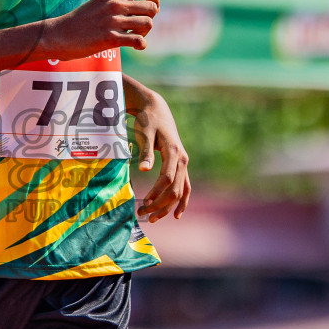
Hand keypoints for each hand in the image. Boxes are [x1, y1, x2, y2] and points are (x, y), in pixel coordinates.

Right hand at [44, 0, 159, 58]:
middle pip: (151, 8)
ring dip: (145, 32)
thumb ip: (118, 0)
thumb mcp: (100, 2)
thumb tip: (141, 5)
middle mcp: (115, 4)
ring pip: (148, 24)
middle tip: (140, 27)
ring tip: (134, 36)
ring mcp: (112, 21)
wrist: (60, 34)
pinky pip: (138, 40)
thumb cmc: (81, 20)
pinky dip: (141, 44)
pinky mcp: (110, 38)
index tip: (151, 9)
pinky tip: (136, 46)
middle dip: (150, 18)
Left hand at [132, 91, 190, 222]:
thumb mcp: (145, 133)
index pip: (167, 178)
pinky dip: (182, 202)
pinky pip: (185, 187)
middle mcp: (183, 160)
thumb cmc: (148, 120)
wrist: (157, 110)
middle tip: (142, 213)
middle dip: (160, 204)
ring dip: (168, 206)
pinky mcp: (181, 165)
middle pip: (175, 189)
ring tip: (153, 218)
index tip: (144, 202)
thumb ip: (145, 152)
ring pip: (181, 191)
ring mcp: (184, 163)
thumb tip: (143, 170)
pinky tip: (176, 214)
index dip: (156, 192)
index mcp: (174, 152)